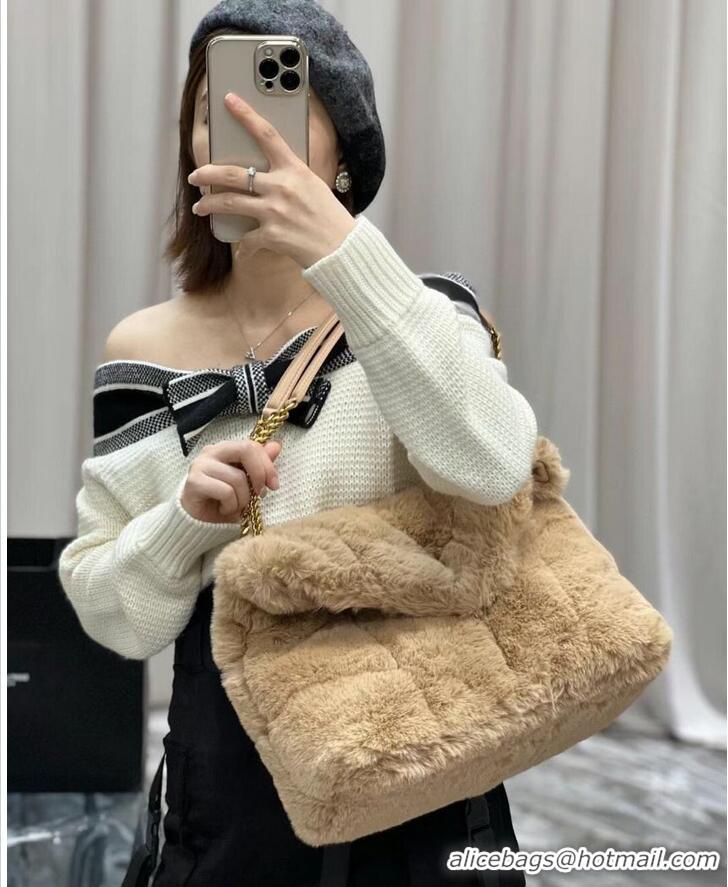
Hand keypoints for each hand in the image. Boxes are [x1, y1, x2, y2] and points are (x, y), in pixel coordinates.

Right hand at [180, 439, 282, 523]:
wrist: (197, 520)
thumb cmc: (223, 500)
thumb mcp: (247, 484)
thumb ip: (260, 465)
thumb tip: (276, 446)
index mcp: (226, 449)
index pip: (252, 446)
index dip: (267, 464)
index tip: (274, 485)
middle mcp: (211, 452)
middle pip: (245, 450)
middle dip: (260, 474)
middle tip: (261, 494)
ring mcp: (201, 465)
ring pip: (237, 478)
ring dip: (243, 499)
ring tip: (236, 506)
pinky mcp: (194, 482)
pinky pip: (226, 492)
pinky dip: (231, 505)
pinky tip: (223, 509)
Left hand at [187, 91, 356, 267]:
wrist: (342, 249)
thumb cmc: (329, 218)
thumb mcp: (313, 187)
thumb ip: (289, 178)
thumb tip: (263, 177)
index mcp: (294, 170)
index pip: (266, 134)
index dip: (246, 114)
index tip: (229, 99)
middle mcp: (281, 187)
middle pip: (233, 173)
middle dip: (207, 173)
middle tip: (195, 175)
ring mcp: (275, 211)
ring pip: (230, 202)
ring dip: (209, 205)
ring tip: (200, 208)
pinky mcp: (272, 236)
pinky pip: (247, 239)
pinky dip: (244, 246)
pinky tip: (242, 249)